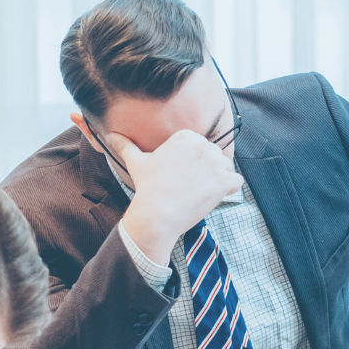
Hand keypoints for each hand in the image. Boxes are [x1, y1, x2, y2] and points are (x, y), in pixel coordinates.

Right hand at [108, 130, 243, 263]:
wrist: (158, 213)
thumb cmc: (148, 188)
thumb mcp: (137, 162)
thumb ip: (126, 146)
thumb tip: (110, 135)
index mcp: (187, 136)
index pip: (202, 146)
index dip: (195, 163)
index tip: (182, 175)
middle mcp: (204, 145)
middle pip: (215, 156)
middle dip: (207, 171)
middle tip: (189, 186)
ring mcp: (216, 162)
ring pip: (227, 168)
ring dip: (218, 180)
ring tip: (199, 192)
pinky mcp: (225, 180)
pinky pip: (237, 181)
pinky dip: (229, 190)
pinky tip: (213, 196)